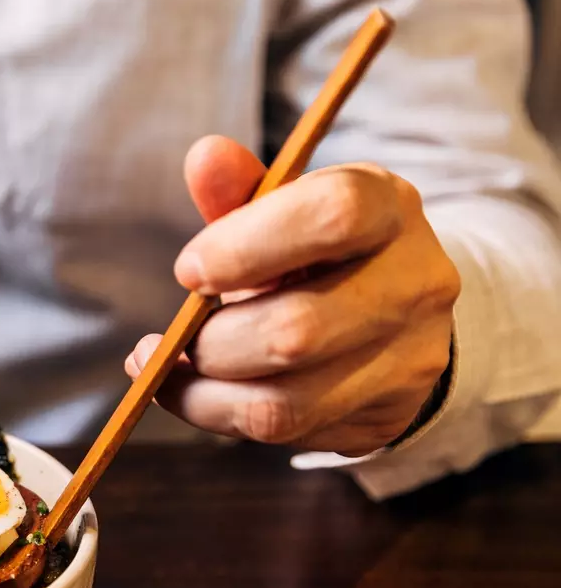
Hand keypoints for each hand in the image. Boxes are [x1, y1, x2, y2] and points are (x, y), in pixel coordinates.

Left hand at [125, 136, 459, 456]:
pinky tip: (191, 392)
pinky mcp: (388, 411)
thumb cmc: (316, 252)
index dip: (244, 246)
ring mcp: (411, 354)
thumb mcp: (282, 211)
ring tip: (170, 368)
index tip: (188, 271)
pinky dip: (217, 414)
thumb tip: (205, 156)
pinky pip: (285, 430)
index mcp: (389, 206)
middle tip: (172, 335)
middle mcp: (417, 279)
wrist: (396, 314)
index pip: (333, 215)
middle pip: (296, 330)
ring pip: (284, 399)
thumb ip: (240, 190)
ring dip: (204, 389)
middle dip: (211, 342)